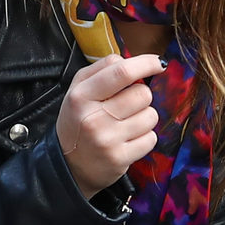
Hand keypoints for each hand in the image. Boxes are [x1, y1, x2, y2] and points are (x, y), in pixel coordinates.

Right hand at [56, 54, 162, 197]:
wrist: (67, 165)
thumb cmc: (78, 121)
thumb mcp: (78, 90)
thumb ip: (102, 70)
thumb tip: (134, 60)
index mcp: (81, 95)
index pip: (121, 72)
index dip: (145, 64)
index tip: (157, 63)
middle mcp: (93, 117)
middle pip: (142, 94)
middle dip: (141, 96)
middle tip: (127, 104)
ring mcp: (107, 140)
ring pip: (150, 116)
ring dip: (144, 117)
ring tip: (126, 123)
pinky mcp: (119, 158)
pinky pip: (151, 138)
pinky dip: (145, 137)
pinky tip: (128, 139)